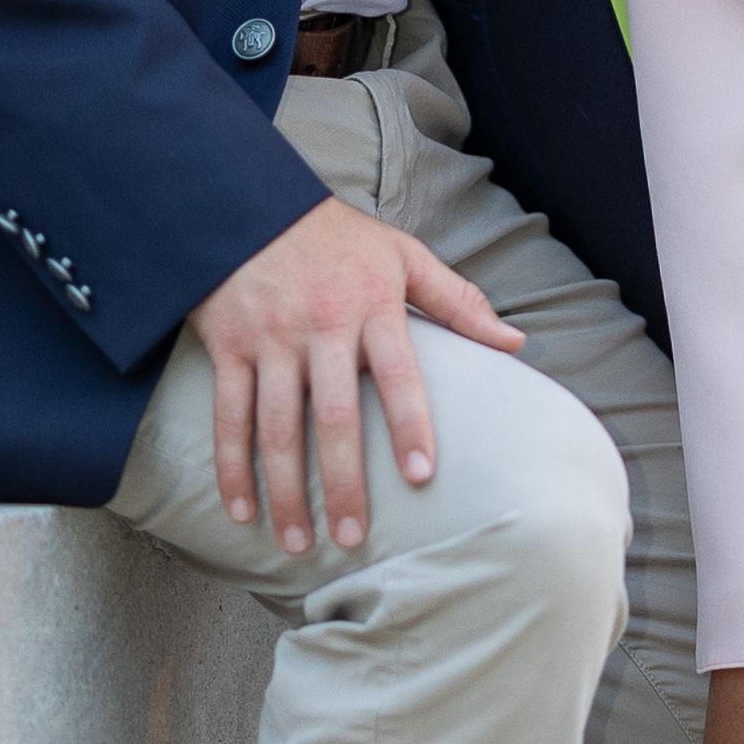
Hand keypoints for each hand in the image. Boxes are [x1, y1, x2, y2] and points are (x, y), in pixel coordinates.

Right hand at [188, 194, 521, 554]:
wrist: (245, 201)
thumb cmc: (335, 236)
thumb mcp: (402, 255)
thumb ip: (457, 301)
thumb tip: (515, 343)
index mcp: (371, 304)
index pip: (399, 373)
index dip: (410, 425)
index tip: (422, 476)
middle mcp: (320, 325)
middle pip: (333, 415)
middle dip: (343, 482)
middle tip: (354, 536)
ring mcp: (270, 338)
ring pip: (276, 428)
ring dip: (286, 491)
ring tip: (300, 543)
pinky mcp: (228, 346)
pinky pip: (228, 416)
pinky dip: (231, 468)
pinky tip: (242, 512)